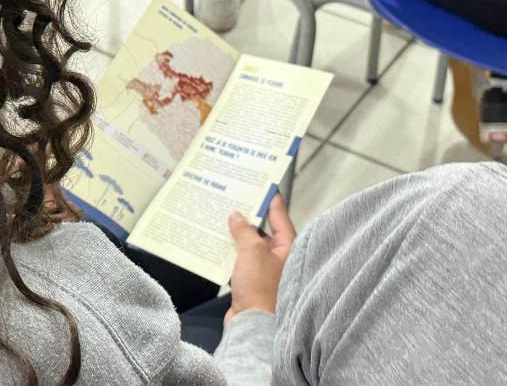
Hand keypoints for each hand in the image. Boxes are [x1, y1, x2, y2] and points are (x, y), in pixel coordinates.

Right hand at [224, 194, 295, 324]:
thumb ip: (244, 230)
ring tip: (222, 216)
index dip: (269, 197)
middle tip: (234, 196)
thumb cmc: (260, 288)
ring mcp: (266, 268)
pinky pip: (242, 258)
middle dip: (248, 214)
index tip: (261, 182)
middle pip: (263, 228)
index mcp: (288, 245)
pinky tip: (218, 242)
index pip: (279, 214)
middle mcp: (280, 256)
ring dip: (237, 232)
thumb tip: (237, 216)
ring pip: (250, 243)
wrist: (253, 325)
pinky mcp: (252, 280)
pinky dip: (231, 250)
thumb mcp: (252, 251)